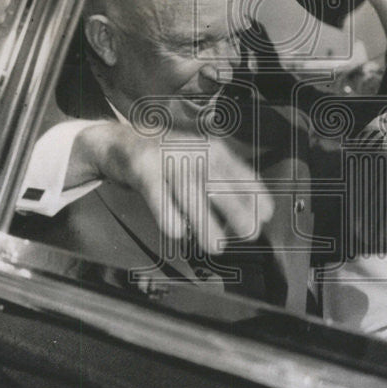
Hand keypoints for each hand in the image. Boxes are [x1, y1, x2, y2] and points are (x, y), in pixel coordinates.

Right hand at [73, 122, 273, 254]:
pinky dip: (171, 220)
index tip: (265, 216)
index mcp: (213, 150)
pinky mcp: (144, 172)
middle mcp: (194, 152)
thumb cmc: (168, 158)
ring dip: (206, 225)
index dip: (256, 195)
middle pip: (219, 185)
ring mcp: (168, 161)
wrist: (121, 141)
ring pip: (192, 198)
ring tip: (216, 245)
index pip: (242, 173)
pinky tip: (178, 232)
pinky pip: (161, 201)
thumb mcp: (201, 160)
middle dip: (238, 212)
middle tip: (248, 234)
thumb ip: (223, 182)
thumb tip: (251, 214)